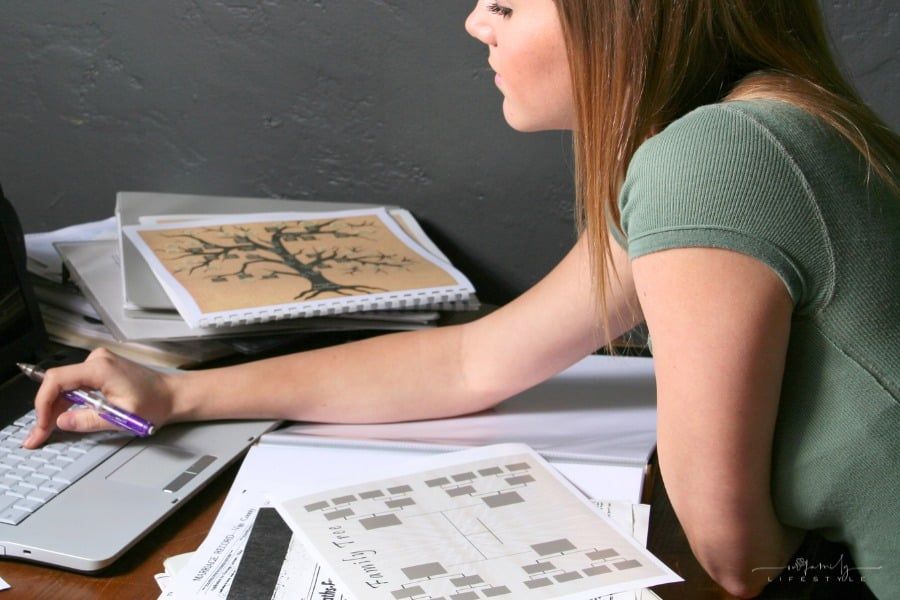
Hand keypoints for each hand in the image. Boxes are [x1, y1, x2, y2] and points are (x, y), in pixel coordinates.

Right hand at [24, 348, 176, 448]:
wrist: (174, 395)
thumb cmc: (156, 403)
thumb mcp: (121, 417)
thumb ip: (89, 420)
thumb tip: (62, 422)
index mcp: (101, 368)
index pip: (56, 380)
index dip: (43, 404)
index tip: (42, 425)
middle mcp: (97, 360)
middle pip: (58, 384)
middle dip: (46, 411)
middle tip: (38, 436)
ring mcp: (99, 363)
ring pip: (65, 386)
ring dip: (56, 408)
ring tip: (47, 431)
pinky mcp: (101, 370)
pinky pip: (76, 385)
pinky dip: (68, 402)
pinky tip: (64, 417)